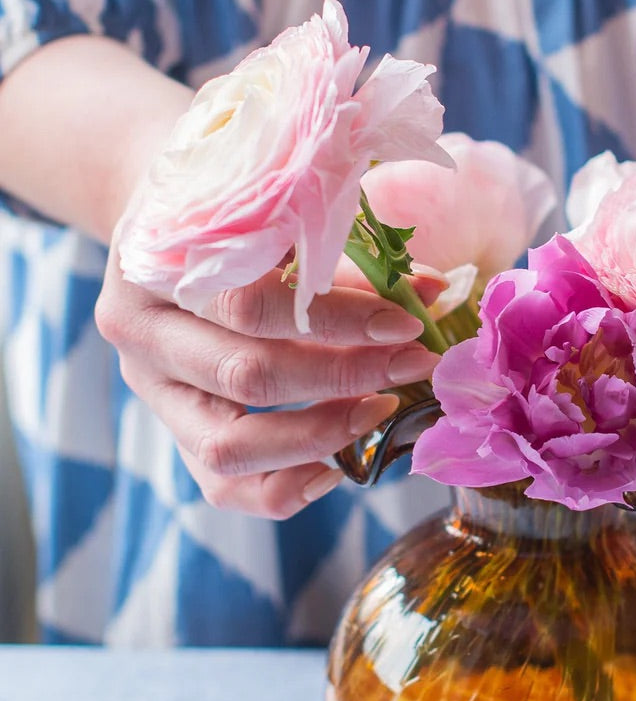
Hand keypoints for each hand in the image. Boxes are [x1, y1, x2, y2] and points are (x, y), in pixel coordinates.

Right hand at [95, 247, 438, 518]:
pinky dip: (284, 489)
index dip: (339, 321)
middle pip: (246, 378)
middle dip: (344, 378)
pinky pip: (223, 485)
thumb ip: (346, 259)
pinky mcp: (173, 433)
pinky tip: (337, 469)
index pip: (251, 307)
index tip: (406, 324)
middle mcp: (140, 333)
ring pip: (228, 447)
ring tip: (380, 412)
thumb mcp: (279, 214)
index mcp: (155, 265)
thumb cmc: (233, 211)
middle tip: (411, 366)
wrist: (169, 222)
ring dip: (318, 438)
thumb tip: (431, 293)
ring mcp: (152, 391)